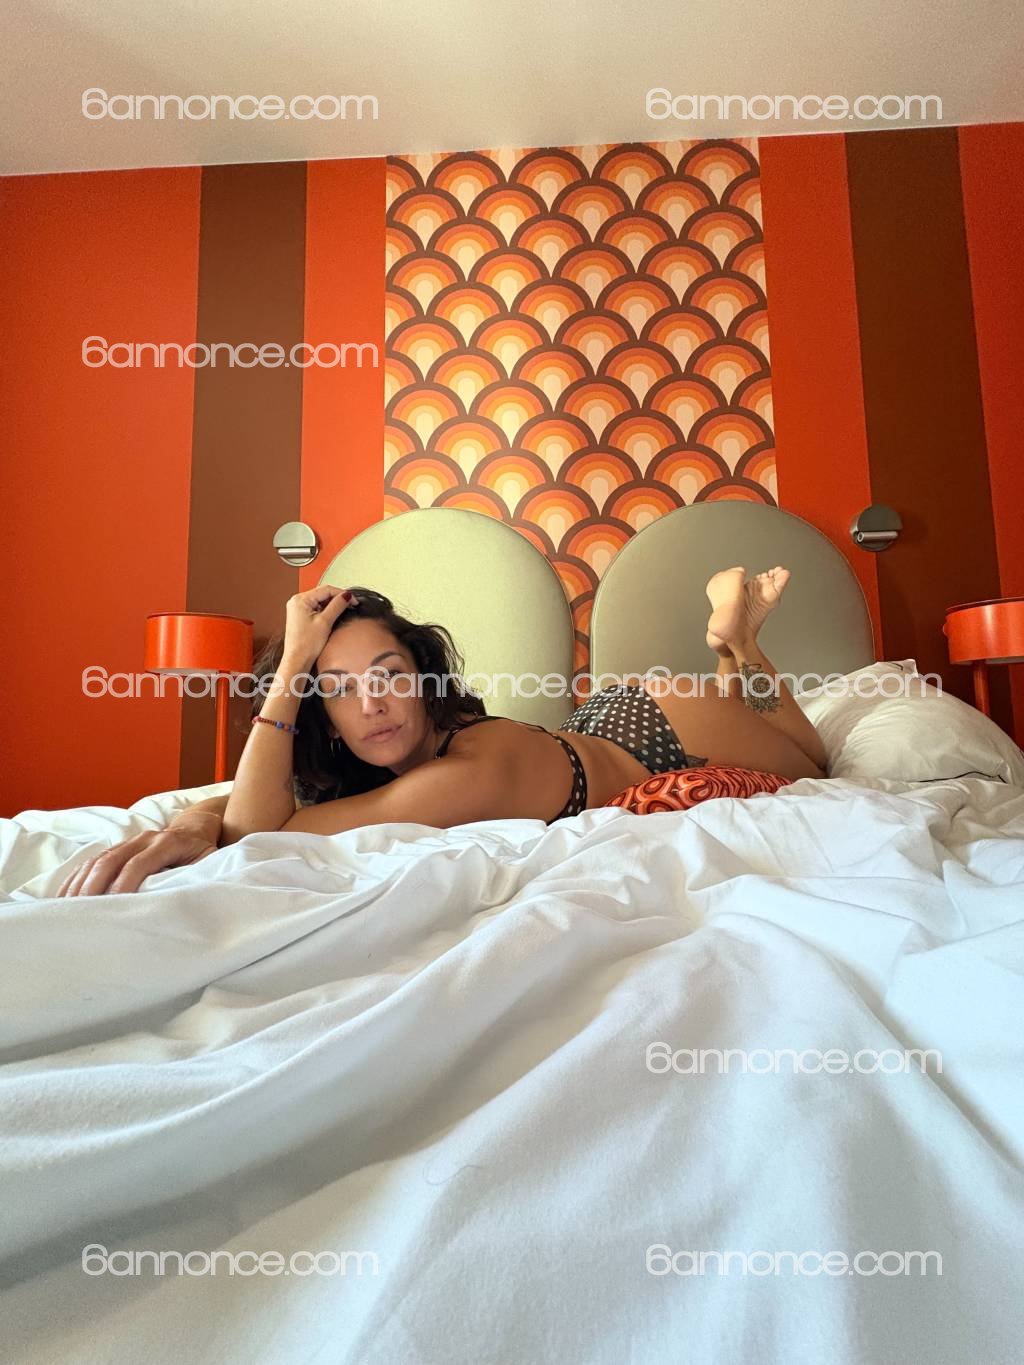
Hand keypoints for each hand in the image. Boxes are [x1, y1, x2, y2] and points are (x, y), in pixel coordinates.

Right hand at [55, 822, 219, 896]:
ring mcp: (128, 842)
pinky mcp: (117, 849)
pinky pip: (91, 862)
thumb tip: (186, 900)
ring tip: (68, 910)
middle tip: (83, 912)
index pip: (141, 863)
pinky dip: (76, 880)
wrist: (195, 830)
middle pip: (112, 859)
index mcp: (168, 842)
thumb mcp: (209, 864)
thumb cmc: (204, 855)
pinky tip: (64, 898)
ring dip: (80, 884)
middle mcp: (144, 838)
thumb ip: (197, 878)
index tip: (114, 905)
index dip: (126, 883)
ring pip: (98, 860)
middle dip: (95, 886)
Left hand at [282, 585, 356, 668]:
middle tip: (351, 605)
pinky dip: (326, 611)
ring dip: (332, 605)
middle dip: (338, 599)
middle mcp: (296, 602)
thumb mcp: (325, 622)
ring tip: (343, 612)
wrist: (297, 661)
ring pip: (320, 601)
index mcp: (300, 600)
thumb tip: (347, 596)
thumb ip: (337, 606)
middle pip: (323, 594)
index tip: (354, 600)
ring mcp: (297, 609)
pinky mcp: (300, 616)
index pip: (326, 589)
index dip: (342, 594)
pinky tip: (333, 617)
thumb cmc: (305, 645)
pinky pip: (316, 608)